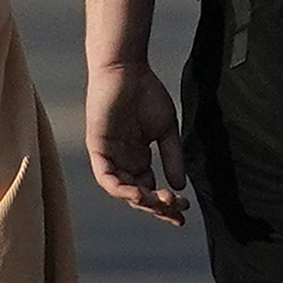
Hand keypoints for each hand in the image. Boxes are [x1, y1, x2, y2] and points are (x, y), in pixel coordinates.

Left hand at [87, 61, 187, 225]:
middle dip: (158, 206)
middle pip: (138, 195)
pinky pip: (106, 177)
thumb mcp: (166, 130)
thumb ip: (172, 157)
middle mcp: (123, 161)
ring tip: (162, 202)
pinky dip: (121, 188)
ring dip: (142, 200)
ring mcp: (109, 156)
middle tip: (178, 209)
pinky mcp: (97, 147)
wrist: (127, 68)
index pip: (150, 190)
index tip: (184, 213)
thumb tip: (180, 186)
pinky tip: (138, 193)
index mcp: (138, 158)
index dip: (166, 205)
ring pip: (123, 190)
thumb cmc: (146, 93)